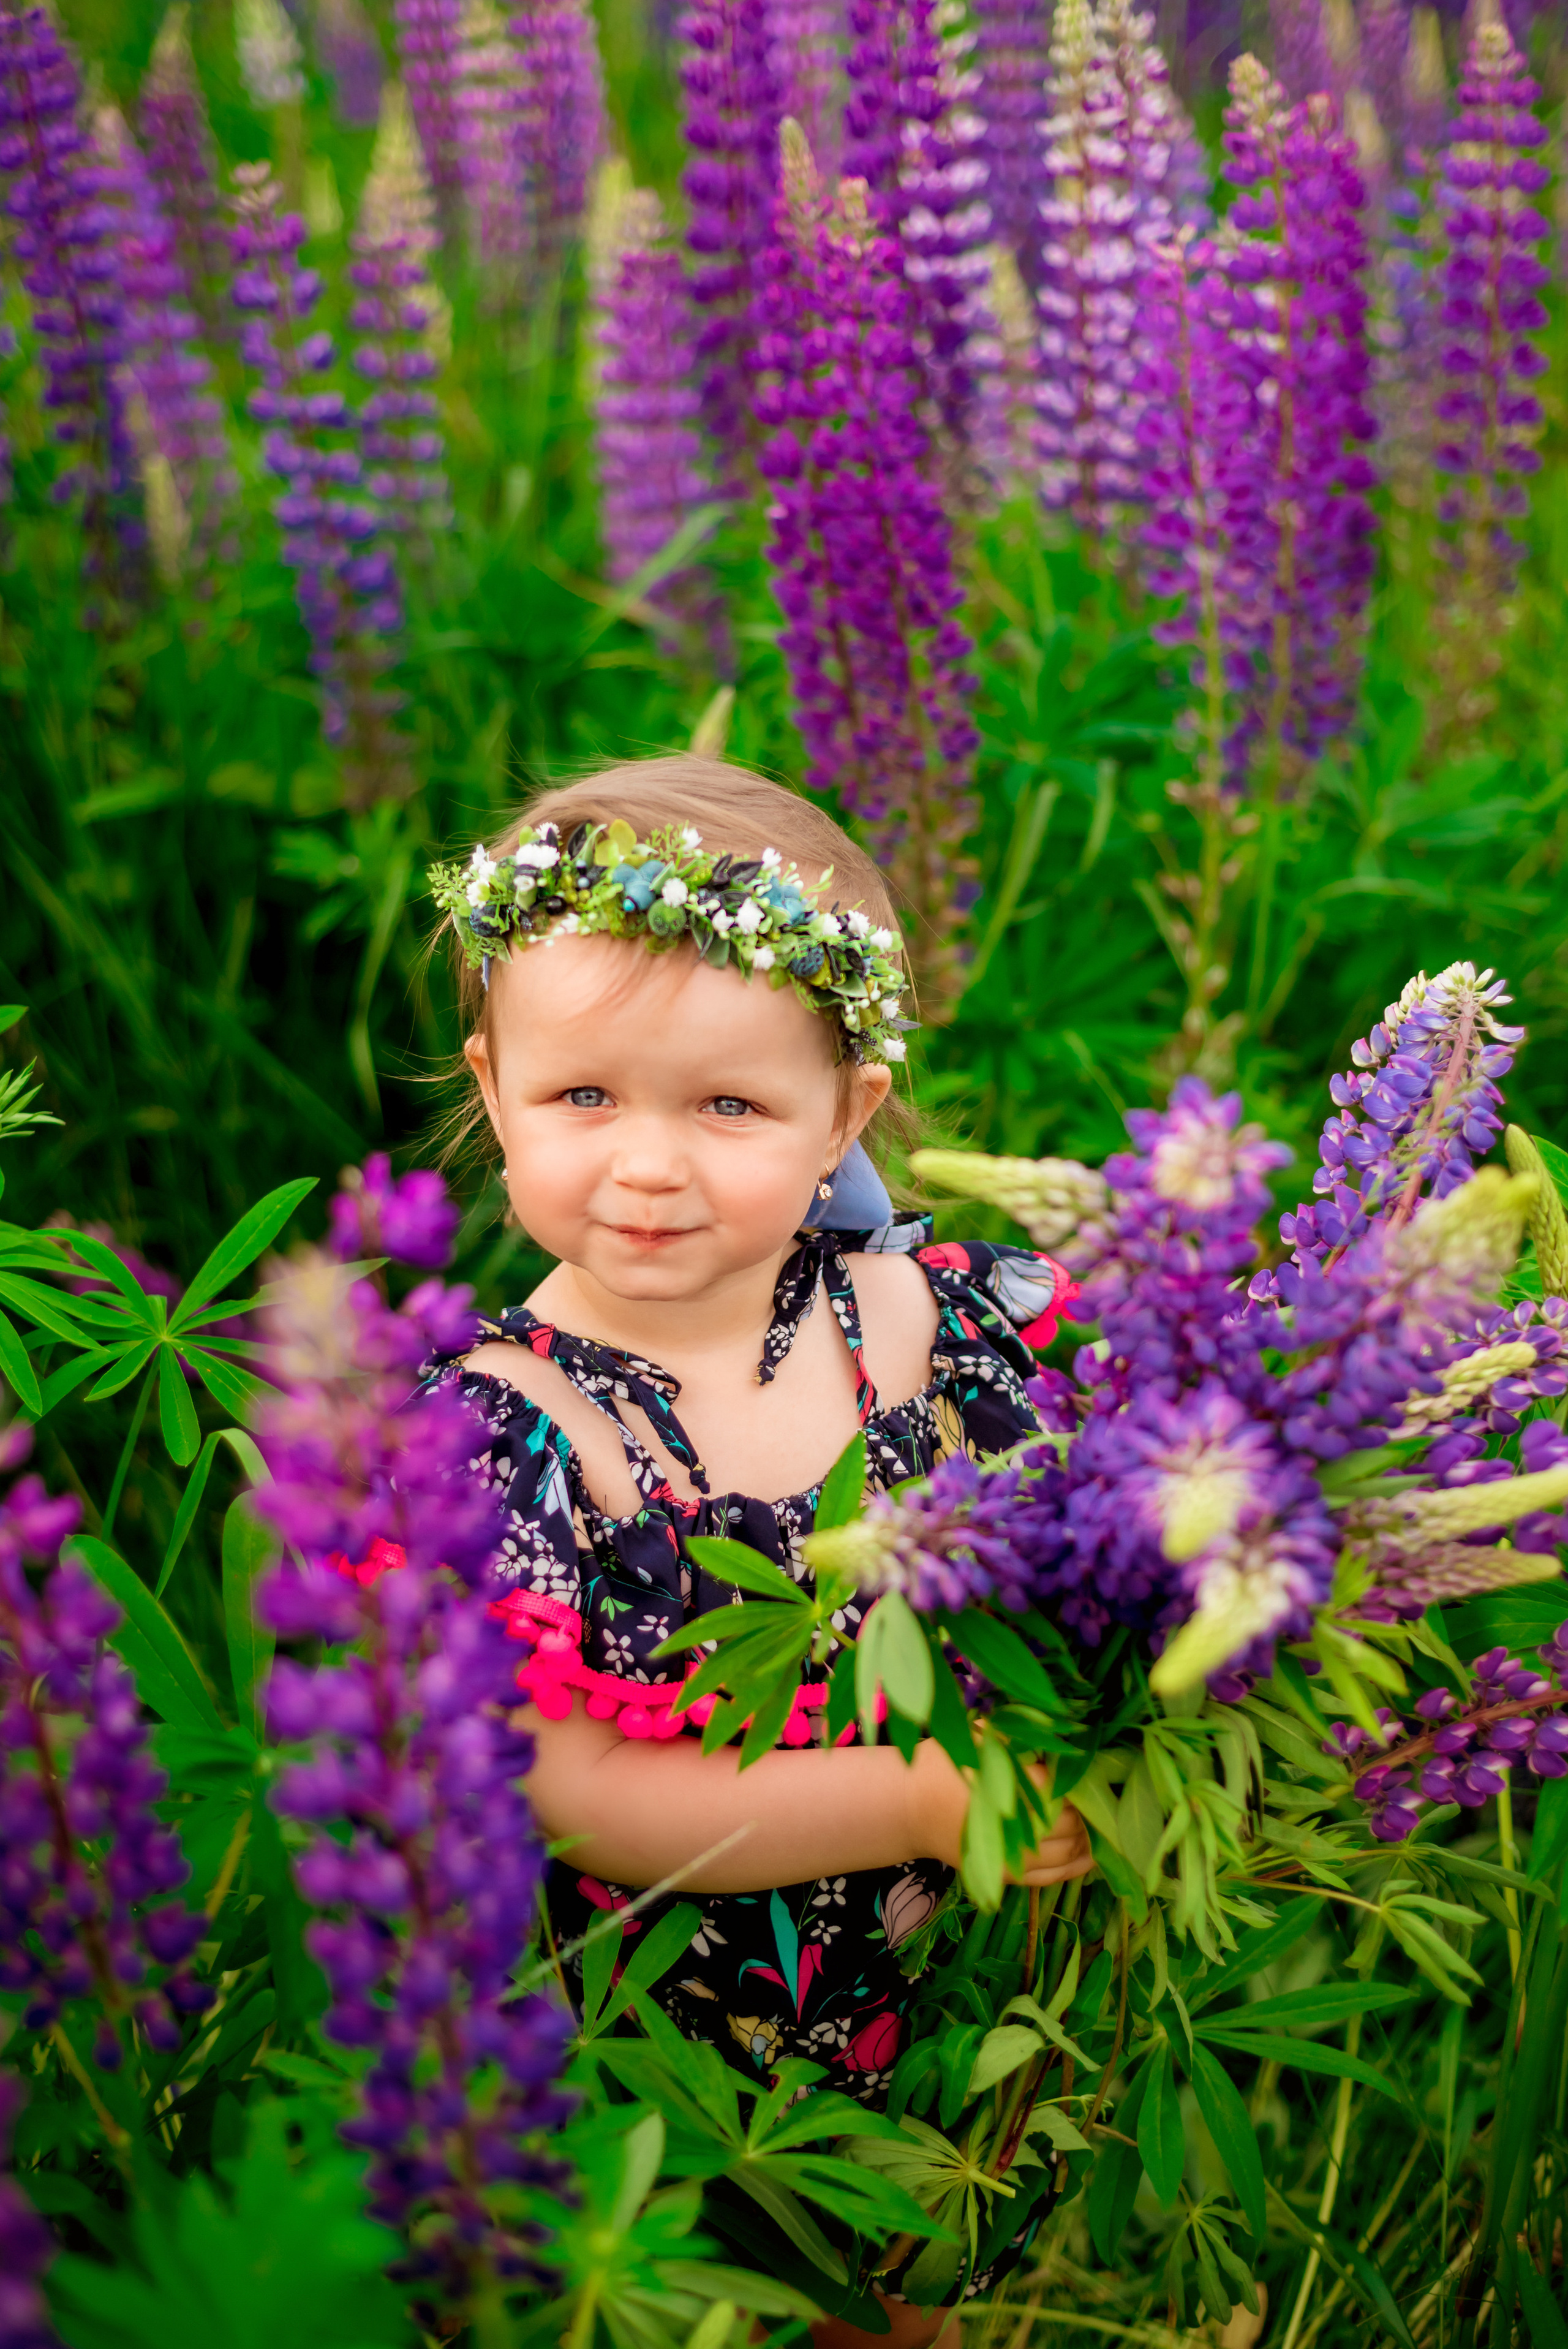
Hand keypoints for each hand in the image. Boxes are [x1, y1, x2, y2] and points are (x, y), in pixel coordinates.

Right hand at [905, 1742, 1095, 1886]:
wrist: (908, 1805)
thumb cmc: (943, 1764)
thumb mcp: (980, 1737)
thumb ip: (1020, 1734)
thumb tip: (1063, 1731)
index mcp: (1010, 1787)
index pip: (1063, 1793)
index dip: (1082, 1787)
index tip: (1093, 1776)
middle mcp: (1015, 1827)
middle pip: (1069, 1825)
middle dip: (1086, 1814)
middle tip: (1096, 1799)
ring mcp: (1011, 1857)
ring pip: (1065, 1854)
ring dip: (1086, 1841)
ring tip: (1097, 1826)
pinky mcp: (1006, 1876)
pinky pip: (1050, 1877)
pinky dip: (1074, 1868)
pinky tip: (1089, 1856)